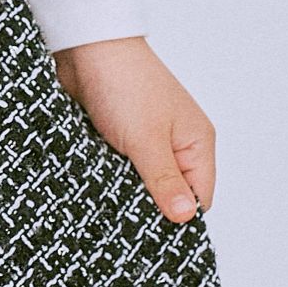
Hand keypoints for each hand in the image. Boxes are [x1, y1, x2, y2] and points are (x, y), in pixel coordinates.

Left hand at [51, 36, 215, 222]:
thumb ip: (164, 180)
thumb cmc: (125, 85)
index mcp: (195, 143)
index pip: (199, 197)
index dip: (180, 218)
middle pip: (170, 193)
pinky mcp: (120, 138)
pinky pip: (120, 169)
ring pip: (142, 183)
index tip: (154, 236)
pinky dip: (110, 178)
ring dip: (126, 192)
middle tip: (126, 224)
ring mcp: (148, 140)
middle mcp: (176, 143)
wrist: (88, 50)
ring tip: (109, 206)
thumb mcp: (146, 140)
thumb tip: (184, 217)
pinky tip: (97, 188)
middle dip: (150, 208)